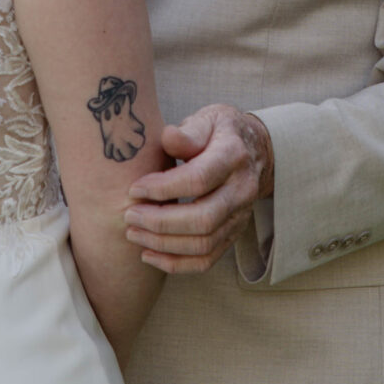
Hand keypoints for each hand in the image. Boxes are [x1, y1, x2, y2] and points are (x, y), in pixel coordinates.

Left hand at [122, 103, 272, 273]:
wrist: (254, 151)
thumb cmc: (220, 133)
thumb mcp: (207, 120)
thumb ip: (188, 132)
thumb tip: (169, 137)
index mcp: (233, 156)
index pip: (199, 179)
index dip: (163, 188)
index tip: (134, 188)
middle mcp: (242, 190)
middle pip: (203, 218)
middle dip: (160, 222)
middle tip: (129, 215)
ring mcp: (240, 216)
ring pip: (204, 243)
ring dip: (163, 244)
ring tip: (133, 233)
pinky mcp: (233, 233)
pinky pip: (207, 259)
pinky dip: (176, 263)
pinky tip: (149, 253)